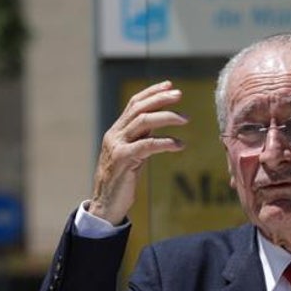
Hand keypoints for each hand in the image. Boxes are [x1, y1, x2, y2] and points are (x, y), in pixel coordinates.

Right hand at [88, 81, 186, 224]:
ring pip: (143, 122)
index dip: (151, 92)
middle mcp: (115, 135)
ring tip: (185, 119)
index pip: (133, 104)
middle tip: (180, 95)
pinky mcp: (123, 160)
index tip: (170, 85)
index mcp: (116, 131)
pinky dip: (166, 142)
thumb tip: (156, 127)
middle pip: (139, 108)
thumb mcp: (130, 155)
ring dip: (166, 117)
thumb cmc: (120, 182)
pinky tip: (180, 144)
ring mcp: (117, 146)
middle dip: (160, 99)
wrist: (104, 205)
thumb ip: (139, 140)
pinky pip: (147, 145)